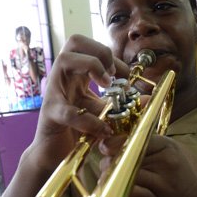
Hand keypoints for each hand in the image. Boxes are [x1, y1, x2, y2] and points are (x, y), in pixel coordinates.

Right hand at [28, 34, 129, 171]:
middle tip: (112, 74)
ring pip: (65, 59)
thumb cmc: (75, 131)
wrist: (52, 155)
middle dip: (100, 51)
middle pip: (74, 41)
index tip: (125, 76)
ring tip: (106, 85)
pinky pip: (68, 111)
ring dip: (91, 66)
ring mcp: (53, 93)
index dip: (112, 56)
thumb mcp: (101, 113)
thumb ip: (119, 104)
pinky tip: (103, 129)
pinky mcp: (50, 115)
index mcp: (75, 74)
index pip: (90, 47)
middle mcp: (62, 78)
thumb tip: (146, 98)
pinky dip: (89, 119)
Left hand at [99, 134, 196, 196]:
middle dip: (110, 163)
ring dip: (111, 178)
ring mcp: (162, 181)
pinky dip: (118, 191)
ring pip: (125, 172)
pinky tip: (113, 193)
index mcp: (167, 146)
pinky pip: (131, 191)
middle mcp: (166, 160)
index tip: (105, 149)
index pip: (135, 137)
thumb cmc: (179, 185)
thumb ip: (143, 151)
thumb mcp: (166, 159)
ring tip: (109, 184)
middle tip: (107, 171)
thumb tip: (107, 146)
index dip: (115, 143)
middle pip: (127, 155)